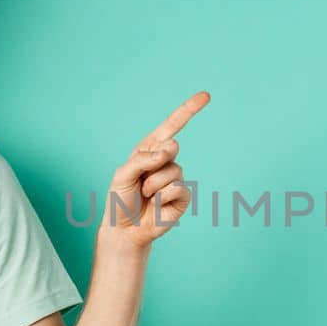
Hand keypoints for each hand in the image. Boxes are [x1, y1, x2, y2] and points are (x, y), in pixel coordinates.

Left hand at [103, 91, 210, 248]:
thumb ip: (142, 159)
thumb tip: (169, 150)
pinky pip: (178, 189)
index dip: (189, 110)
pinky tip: (156, 206)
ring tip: (145, 196)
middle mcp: (165, 161)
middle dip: (156, 161)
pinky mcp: (182, 197)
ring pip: (173, 171)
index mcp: (150, 150)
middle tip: (142, 180)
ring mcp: (175, 179)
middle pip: (172, 147)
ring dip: (154, 186)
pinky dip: (163, 197)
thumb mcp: (122, 174)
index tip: (206, 96)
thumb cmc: (120, 199)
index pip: (172, 126)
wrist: (125, 229)